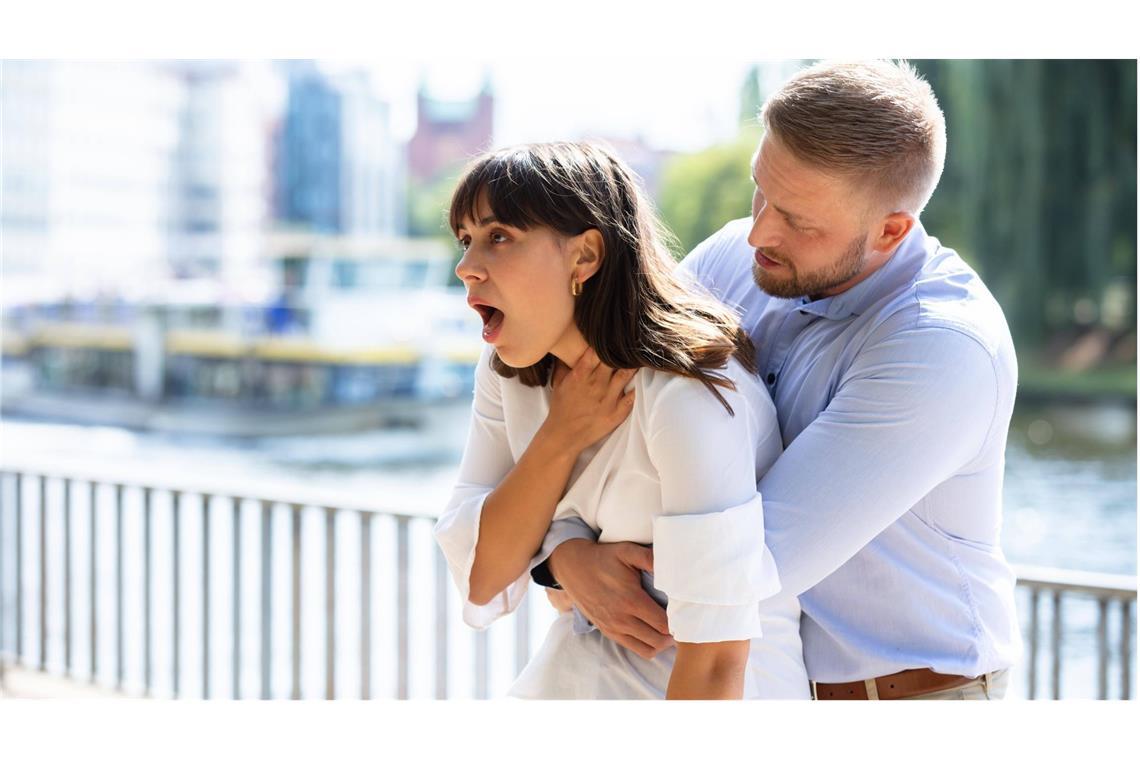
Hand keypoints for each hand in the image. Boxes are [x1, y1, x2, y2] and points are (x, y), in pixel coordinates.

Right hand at [541, 347, 635, 456]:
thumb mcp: (558, 383)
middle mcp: (595, 384)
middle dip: (620, 351)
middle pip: (613, 359)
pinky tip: (643, 380)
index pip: (596, 350)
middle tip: (628, 343)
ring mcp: (607, 399)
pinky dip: (638, 388)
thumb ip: (563, 365)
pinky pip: (632, 397)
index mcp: (581, 375)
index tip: (611, 336)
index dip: (605, 342)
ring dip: (632, 364)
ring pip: (625, 374)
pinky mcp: (616, 413)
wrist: (564, 435)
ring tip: (639, 356)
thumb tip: (565, 348)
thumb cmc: (561, 408)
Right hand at [547, 539, 673, 658]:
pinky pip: (635, 648)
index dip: (679, 622)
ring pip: (648, 649)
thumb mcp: (627, 551)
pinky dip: (648, 645)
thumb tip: (673, 562)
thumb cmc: (604, 558)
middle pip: (659, 641)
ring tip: (669, 628)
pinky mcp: (608, 632)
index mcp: (631, 600)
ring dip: (662, 642)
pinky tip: (654, 631)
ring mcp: (614, 628)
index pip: (664, 624)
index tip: (685, 612)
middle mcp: (622, 619)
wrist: (573, 568)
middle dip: (674, 634)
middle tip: (682, 621)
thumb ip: (650, 557)